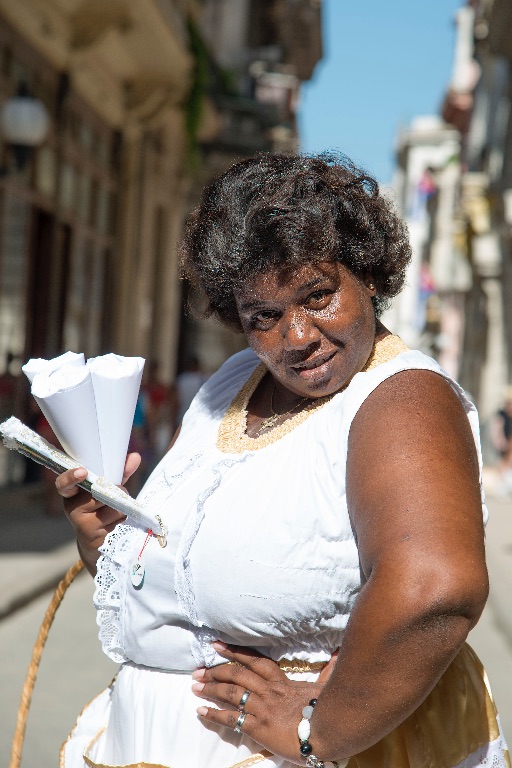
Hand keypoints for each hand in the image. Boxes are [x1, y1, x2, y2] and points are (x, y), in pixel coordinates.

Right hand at [55, 452, 140, 571]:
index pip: (63, 484)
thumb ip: (119, 474)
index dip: (70, 477)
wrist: (97, 543)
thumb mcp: (108, 490)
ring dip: (122, 507)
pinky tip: (116, 524)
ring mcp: (81, 524)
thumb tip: (135, 456)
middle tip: (119, 494)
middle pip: (100, 493)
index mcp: (71, 494)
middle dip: (116, 491)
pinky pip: (117, 521)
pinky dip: (122, 519)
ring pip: (113, 507)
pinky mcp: (93, 537)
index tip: (83, 472)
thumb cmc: (102, 510)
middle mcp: (72, 508)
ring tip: (116, 512)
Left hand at [192, 641, 337, 762]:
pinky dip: (214, 714)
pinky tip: (201, 711)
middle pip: (236, 675)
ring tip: (194, 685)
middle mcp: (268, 691)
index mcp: (282, 680)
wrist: (328, 731)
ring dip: (211, 688)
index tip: (216, 645)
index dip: (234, 651)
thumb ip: (330, 670)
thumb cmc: (328, 710)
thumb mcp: (327, 686)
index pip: (254, 660)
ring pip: (231, 693)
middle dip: (215, 671)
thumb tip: (340, 652)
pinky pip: (232, 719)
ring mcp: (262, 708)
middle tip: (197, 670)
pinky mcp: (258, 727)